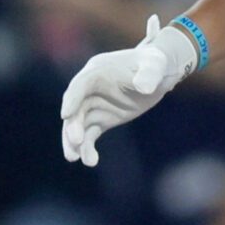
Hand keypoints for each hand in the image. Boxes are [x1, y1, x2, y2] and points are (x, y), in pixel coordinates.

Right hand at [60, 14, 196, 164]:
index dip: (72, 99)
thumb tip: (145, 87)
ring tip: (74, 158)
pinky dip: (87, 147)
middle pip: (76, 108)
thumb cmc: (155, 64)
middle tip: (76, 142)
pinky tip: (90, 160)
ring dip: (75, 141)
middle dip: (73, 125)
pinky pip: (90, 134)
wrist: (159, 74)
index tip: (65, 115)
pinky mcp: (102, 119)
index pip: (80, 85)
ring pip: (79, 125)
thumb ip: (149, 74)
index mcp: (98, 71)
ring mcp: (94, 105)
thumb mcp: (155, 65)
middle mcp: (90, 88)